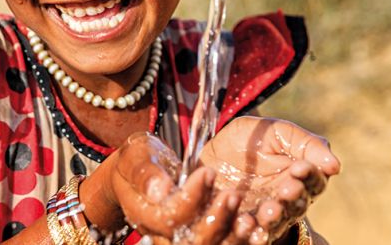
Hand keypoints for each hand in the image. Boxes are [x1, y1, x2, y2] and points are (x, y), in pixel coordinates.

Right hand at [107, 133, 246, 243]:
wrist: (136, 173)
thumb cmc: (137, 159)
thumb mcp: (136, 155)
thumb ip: (145, 172)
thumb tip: (160, 189)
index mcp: (144, 213)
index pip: (170, 216)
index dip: (191, 198)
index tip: (208, 173)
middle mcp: (162, 234)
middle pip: (191, 242)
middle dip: (215, 220)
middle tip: (232, 194)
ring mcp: (180, 238)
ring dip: (231, 236)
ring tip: (248, 216)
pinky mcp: (199, 236)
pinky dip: (240, 241)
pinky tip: (255, 228)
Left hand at [199, 116, 340, 243]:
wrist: (212, 147)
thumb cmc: (250, 138)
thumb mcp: (275, 131)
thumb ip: (305, 143)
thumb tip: (335, 165)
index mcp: (300, 178)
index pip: (313, 181)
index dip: (309, 175)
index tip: (300, 167)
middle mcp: (286, 201)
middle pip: (297, 205)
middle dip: (293, 198)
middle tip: (287, 189)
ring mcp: (264, 214)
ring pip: (276, 222)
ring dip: (274, 217)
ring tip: (269, 210)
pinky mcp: (241, 223)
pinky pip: (249, 232)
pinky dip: (250, 230)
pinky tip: (246, 223)